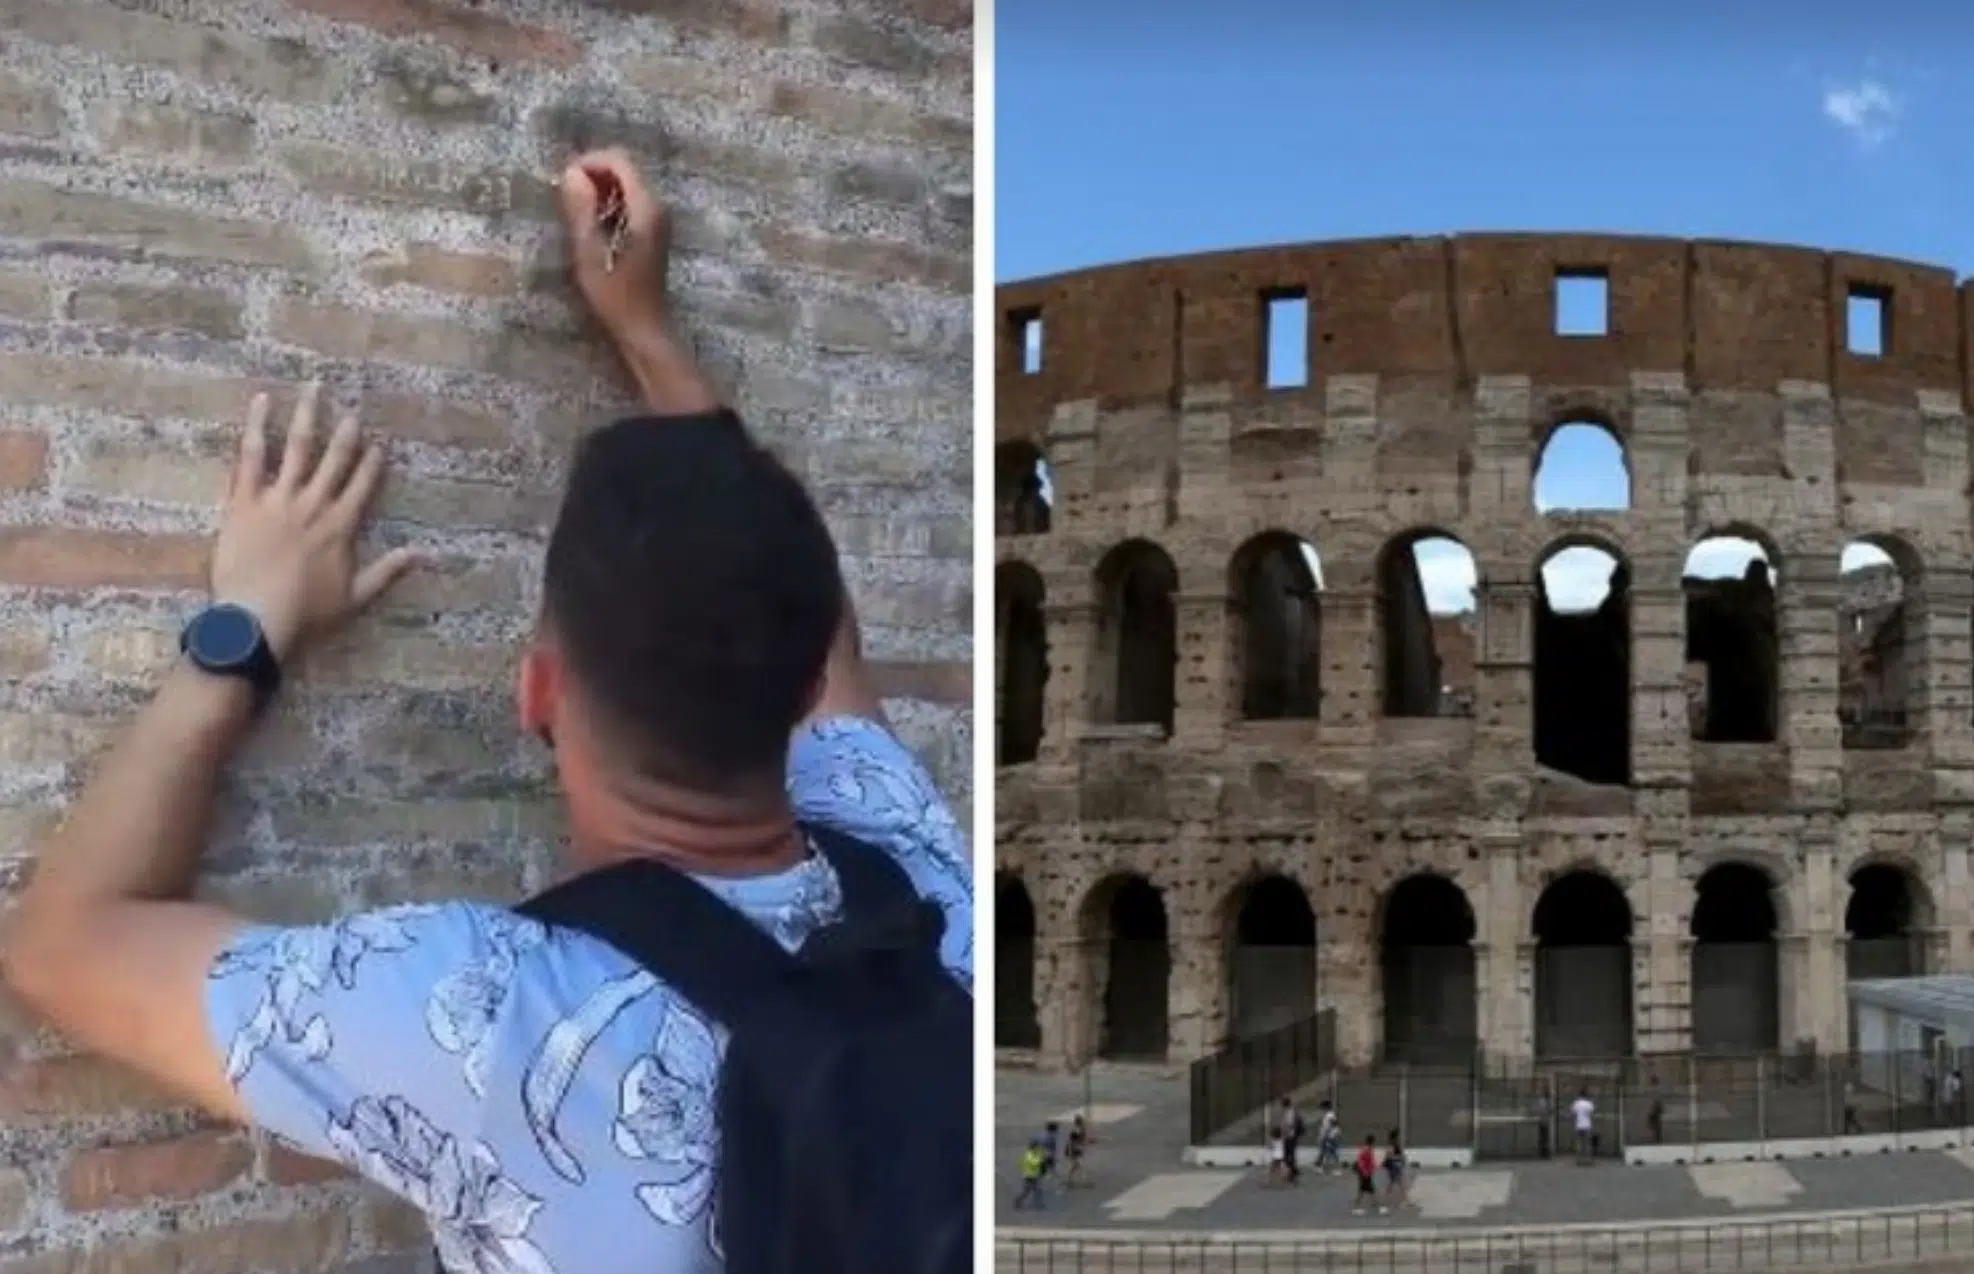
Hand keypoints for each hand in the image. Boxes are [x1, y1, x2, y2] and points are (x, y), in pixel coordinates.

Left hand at [210, 383, 419, 660]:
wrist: (257, 618)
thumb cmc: (307, 613)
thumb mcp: (355, 597)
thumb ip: (387, 572)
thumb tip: (423, 554)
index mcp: (341, 526)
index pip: (363, 485)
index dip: (373, 463)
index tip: (380, 443)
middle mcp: (314, 504)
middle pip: (335, 459)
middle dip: (346, 432)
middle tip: (353, 409)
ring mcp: (279, 498)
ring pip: (297, 447)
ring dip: (307, 415)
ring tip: (314, 388)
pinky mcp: (245, 500)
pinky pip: (251, 456)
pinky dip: (256, 427)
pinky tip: (261, 401)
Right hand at [558, 147, 668, 339]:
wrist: (644, 330)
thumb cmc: (615, 297)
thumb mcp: (590, 254)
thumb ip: (581, 210)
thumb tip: (570, 173)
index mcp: (646, 209)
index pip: (619, 160)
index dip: (589, 162)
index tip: (564, 180)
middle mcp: (657, 208)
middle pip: (624, 169)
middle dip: (593, 174)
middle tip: (565, 196)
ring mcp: (658, 220)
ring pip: (626, 186)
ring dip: (599, 190)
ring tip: (574, 212)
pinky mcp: (652, 232)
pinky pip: (630, 203)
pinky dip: (608, 205)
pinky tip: (591, 226)